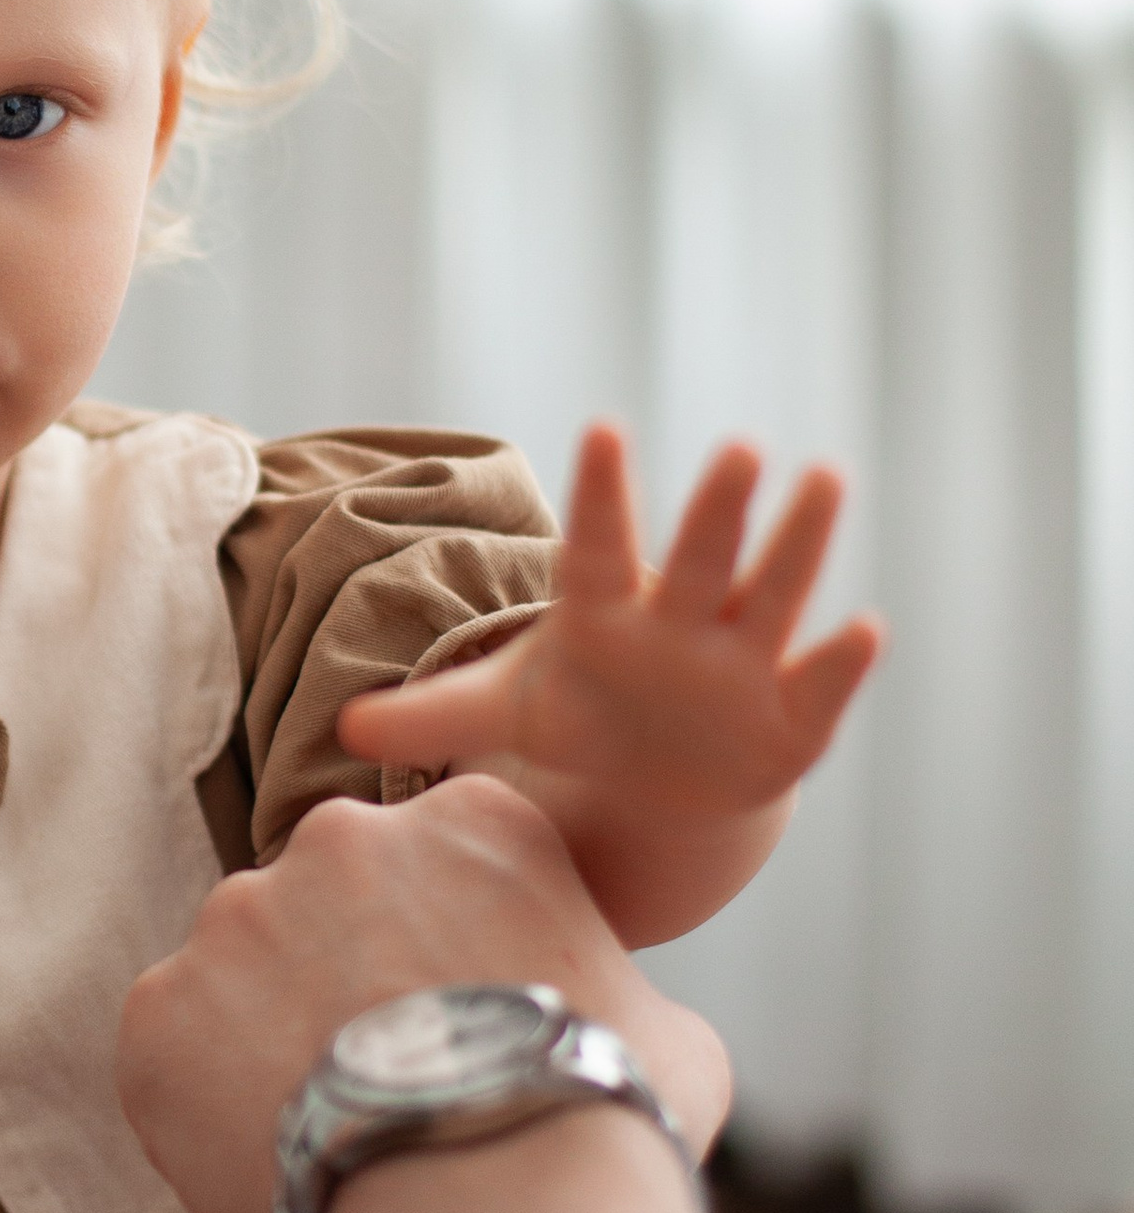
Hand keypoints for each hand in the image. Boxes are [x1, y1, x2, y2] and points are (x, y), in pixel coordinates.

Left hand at [118, 770, 731, 1212]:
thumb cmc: (600, 1131)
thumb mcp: (668, 1030)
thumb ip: (606, 986)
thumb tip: (602, 1015)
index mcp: (468, 819)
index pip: (437, 866)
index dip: (447, 953)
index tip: (458, 1028)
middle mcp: (338, 836)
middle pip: (327, 906)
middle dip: (345, 981)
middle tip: (388, 1086)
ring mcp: (236, 918)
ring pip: (242, 975)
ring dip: (272, 1040)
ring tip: (335, 1139)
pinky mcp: (159, 1008)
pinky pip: (172, 1052)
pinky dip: (204, 1106)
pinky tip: (272, 1164)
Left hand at [339, 424, 882, 831]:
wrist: (660, 783)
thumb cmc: (581, 720)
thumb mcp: (506, 713)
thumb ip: (434, 712)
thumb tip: (345, 722)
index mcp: (605, 610)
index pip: (598, 545)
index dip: (600, 494)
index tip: (601, 430)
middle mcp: (681, 618)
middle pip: (700, 555)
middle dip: (719, 508)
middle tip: (740, 446)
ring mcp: (742, 659)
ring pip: (774, 591)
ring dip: (801, 539)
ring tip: (825, 477)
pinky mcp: (792, 714)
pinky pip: (820, 679)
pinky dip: (843, 659)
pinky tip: (867, 627)